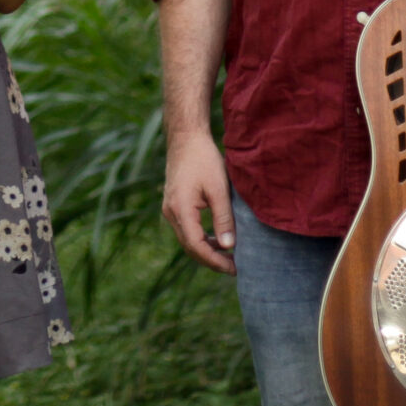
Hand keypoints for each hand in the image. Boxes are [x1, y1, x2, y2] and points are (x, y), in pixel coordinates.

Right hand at [162, 132, 237, 273]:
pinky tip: (217, 240)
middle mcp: (171, 213)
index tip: (234, 269)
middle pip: (190, 247)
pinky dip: (201, 239)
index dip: (215, 261)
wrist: (186, 137)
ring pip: (187, 240)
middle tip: (235, 268)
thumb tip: (229, 247)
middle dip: (211, 260)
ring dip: (206, 251)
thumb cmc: (204, 159)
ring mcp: (169, 209)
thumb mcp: (219, 189)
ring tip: (229, 257)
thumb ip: (223, 219)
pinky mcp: (173, 205)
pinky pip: (186, 230)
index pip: (196, 246)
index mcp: (181, 210)